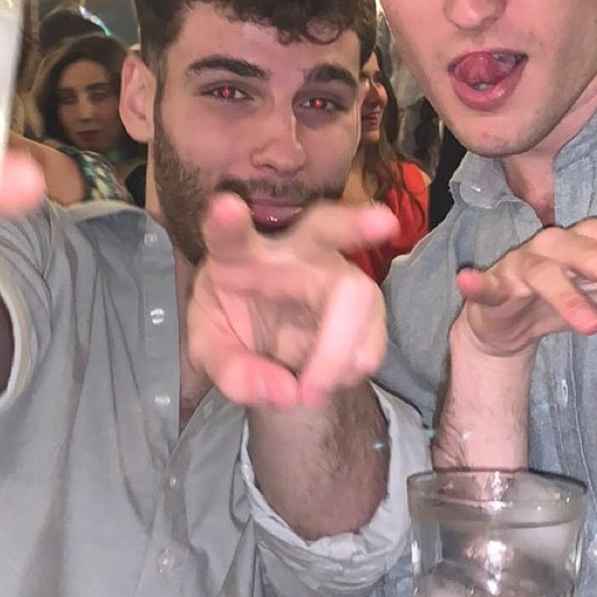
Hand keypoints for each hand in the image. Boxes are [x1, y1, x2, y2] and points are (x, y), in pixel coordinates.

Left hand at [185, 193, 394, 408]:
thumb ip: (231, 369)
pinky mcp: (364, 302)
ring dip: (338, 351)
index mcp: (239, 253)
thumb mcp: (213, 352)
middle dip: (355, 223)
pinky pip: (373, 333)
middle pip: (327, 225)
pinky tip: (331, 378)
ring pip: (358, 294)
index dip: (226, 221)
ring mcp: (335, 271)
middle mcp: (292, 251)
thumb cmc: (233, 327)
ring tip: (311, 390)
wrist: (266, 344)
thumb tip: (285, 392)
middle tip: (384, 223)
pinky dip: (352, 366)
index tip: (225, 205)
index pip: (229, 235)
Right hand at [454, 173, 596, 355]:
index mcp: (593, 239)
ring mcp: (524, 265)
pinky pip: (486, 286)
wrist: (508, 322)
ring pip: (546, 276)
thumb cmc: (569, 288)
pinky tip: (469, 279)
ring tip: (592, 327)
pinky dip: (478, 283)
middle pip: (592, 252)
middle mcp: (559, 244)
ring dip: (567, 298)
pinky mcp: (494, 289)